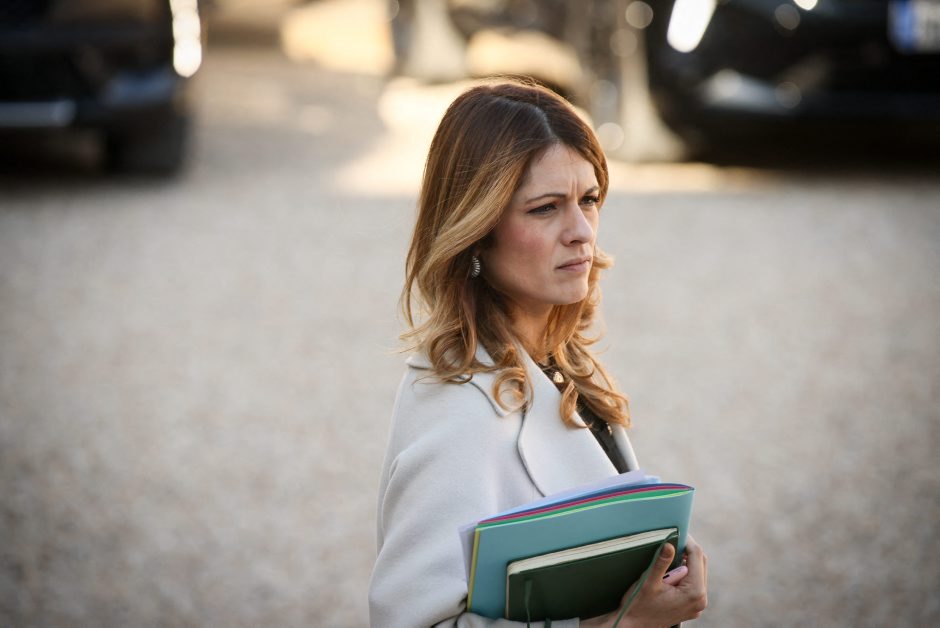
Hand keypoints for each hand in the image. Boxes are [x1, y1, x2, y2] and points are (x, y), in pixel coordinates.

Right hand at [581, 535, 707, 627]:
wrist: (633, 626)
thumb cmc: (638, 605)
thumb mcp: (648, 582)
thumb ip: (661, 562)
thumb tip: (670, 544)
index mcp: (694, 592)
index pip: (697, 557)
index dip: (688, 541)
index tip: (679, 529)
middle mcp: (700, 600)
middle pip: (701, 563)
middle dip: (688, 550)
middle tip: (674, 537)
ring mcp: (697, 604)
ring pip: (698, 572)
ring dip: (686, 560)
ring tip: (670, 552)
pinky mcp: (692, 605)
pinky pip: (694, 582)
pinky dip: (685, 572)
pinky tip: (671, 568)